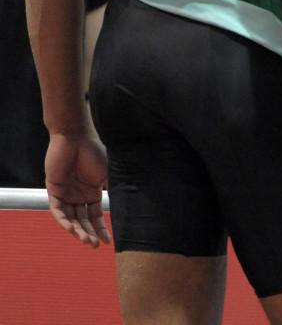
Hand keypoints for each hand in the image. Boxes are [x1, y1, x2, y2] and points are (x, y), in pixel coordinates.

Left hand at [44, 133, 110, 247]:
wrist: (76, 137)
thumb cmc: (94, 152)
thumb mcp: (108, 173)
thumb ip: (112, 189)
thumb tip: (127, 203)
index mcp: (92, 192)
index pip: (95, 216)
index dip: (101, 229)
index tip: (107, 242)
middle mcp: (78, 196)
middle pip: (82, 220)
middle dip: (88, 233)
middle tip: (93, 246)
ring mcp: (66, 194)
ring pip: (70, 218)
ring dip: (77, 231)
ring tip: (85, 241)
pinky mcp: (54, 190)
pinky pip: (57, 210)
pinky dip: (63, 220)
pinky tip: (71, 228)